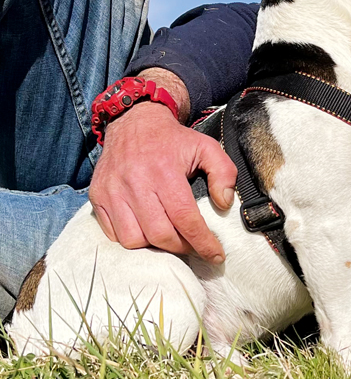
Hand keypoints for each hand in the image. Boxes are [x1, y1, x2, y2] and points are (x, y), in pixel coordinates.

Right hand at [90, 97, 237, 262]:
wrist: (134, 122)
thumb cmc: (174, 140)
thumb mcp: (207, 147)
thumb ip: (224, 174)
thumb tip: (224, 204)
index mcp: (164, 172)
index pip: (185, 218)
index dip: (202, 242)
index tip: (216, 255)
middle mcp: (135, 184)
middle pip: (159, 234)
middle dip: (181, 248)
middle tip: (194, 247)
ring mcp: (112, 192)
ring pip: (133, 239)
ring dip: (155, 247)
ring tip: (170, 239)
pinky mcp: (98, 197)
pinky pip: (113, 233)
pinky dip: (132, 239)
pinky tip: (147, 231)